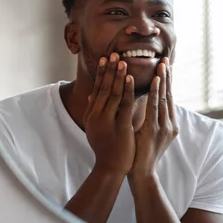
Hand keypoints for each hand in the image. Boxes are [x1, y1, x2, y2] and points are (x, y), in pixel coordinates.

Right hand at [83, 53, 135, 175]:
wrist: (110, 168)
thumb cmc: (107, 147)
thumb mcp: (97, 127)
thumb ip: (95, 110)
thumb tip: (92, 94)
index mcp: (91, 114)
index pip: (97, 89)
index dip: (101, 73)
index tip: (106, 59)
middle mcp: (95, 115)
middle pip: (103, 87)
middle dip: (109, 70)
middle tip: (113, 53)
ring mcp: (106, 120)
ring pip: (113, 93)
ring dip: (118, 76)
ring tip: (122, 61)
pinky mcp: (119, 125)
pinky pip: (124, 104)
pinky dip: (127, 89)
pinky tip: (130, 78)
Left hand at [130, 57, 178, 178]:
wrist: (141, 174)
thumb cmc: (141, 153)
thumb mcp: (147, 132)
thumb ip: (147, 118)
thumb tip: (142, 103)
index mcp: (168, 124)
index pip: (168, 98)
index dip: (167, 82)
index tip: (166, 66)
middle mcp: (170, 123)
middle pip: (169, 95)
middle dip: (168, 77)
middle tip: (166, 59)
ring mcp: (164, 126)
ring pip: (164, 98)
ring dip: (163, 80)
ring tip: (162, 64)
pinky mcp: (155, 129)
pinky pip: (155, 106)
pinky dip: (155, 92)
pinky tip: (155, 81)